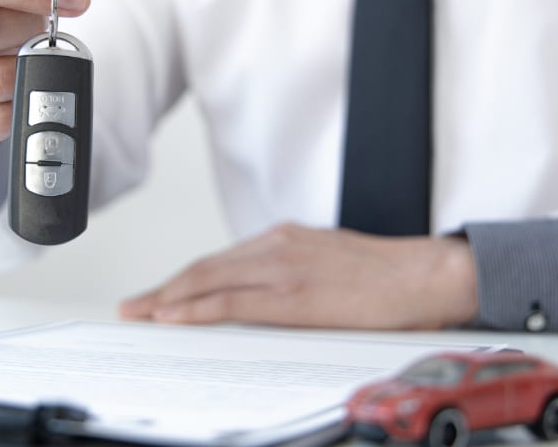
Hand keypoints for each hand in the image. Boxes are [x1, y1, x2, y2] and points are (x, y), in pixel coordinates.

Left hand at [119, 223, 478, 329]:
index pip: (219, 262)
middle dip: (163, 290)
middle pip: (203, 270)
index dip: (182, 280)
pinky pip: (232, 301)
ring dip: (168, 300)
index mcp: (283, 240)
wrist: (424, 275)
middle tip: (133, 306)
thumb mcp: (325, 263)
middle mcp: (275, 247)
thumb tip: (261, 299)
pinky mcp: (292, 293)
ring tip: (141, 314)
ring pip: (208, 281)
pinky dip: (197, 309)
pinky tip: (174, 317)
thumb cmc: (383, 276)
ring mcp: (281, 267)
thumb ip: (289, 274)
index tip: (158, 294)